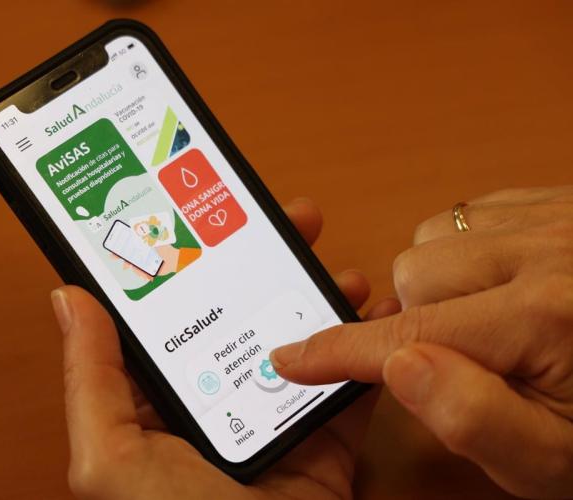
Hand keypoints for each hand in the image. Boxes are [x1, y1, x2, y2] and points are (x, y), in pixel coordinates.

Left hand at [51, 198, 399, 499]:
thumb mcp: (115, 461)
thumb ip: (91, 382)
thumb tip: (68, 299)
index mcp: (161, 397)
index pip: (169, 312)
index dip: (184, 259)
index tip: (203, 212)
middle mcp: (214, 397)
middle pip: (238, 312)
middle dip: (262, 260)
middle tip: (284, 217)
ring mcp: (270, 414)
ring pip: (293, 335)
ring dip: (313, 290)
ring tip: (329, 255)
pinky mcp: (322, 436)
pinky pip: (344, 378)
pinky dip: (360, 342)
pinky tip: (368, 306)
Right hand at [271, 187, 572, 497]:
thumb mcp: (558, 459)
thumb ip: (474, 418)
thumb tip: (397, 364)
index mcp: (541, 318)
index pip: (402, 336)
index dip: (336, 352)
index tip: (291, 358)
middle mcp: (546, 250)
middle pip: (413, 271)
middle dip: (417, 318)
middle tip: (460, 355)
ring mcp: (558, 215)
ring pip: (436, 239)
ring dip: (442, 283)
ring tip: (488, 318)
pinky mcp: (562, 198)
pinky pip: (474, 213)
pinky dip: (469, 251)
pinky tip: (507, 281)